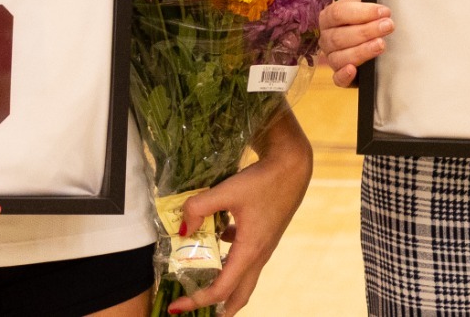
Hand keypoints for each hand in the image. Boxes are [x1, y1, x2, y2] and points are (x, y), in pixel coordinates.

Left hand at [168, 112, 313, 313]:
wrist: (292, 167)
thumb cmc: (264, 179)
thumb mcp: (227, 191)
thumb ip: (199, 207)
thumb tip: (182, 228)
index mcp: (249, 250)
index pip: (221, 289)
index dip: (197, 300)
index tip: (177, 306)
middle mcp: (258, 254)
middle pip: (240, 295)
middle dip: (219, 309)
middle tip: (195, 312)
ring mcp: (264, 246)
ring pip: (244, 278)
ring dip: (226, 288)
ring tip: (205, 286)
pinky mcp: (264, 235)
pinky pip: (247, 258)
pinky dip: (230, 260)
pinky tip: (219, 241)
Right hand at [317, 0, 390, 86]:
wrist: (362, 26)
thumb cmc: (365, 13)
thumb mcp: (364, 1)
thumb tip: (382, 2)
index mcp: (328, 16)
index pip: (339, 13)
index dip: (362, 13)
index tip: (384, 11)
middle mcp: (326, 37)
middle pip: (341, 36)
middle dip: (367, 31)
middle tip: (388, 26)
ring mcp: (331, 56)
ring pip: (340, 57)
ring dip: (362, 51)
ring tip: (381, 45)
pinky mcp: (339, 74)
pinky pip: (337, 78)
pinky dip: (344, 75)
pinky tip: (353, 70)